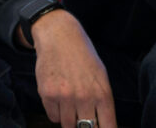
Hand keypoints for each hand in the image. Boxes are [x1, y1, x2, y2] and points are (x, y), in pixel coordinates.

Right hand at [30, 11, 116, 127]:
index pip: (107, 127)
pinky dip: (55, 111)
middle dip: (83, 125)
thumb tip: (101, 124)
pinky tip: (58, 96)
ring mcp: (64, 96)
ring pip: (67, 125)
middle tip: (81, 115)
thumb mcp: (100, 76)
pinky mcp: (47, 94)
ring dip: (68, 118)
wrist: (59, 36)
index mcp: (102, 94)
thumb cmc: (82, 56)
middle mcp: (84, 97)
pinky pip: (52, 116)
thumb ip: (102, 101)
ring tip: (69, 102)